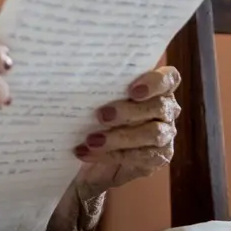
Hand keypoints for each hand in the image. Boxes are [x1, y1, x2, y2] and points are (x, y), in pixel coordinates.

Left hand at [44, 66, 181, 230]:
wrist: (75, 158)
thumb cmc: (80, 119)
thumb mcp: (83, 99)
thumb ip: (89, 87)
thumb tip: (61, 70)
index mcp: (152, 88)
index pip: (169, 77)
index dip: (154, 80)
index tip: (130, 87)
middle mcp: (164, 111)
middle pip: (160, 108)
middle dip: (128, 112)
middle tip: (99, 116)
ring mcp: (163, 137)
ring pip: (154, 133)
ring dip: (120, 136)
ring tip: (91, 139)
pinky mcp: (155, 160)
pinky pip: (145, 157)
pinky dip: (117, 155)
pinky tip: (89, 154)